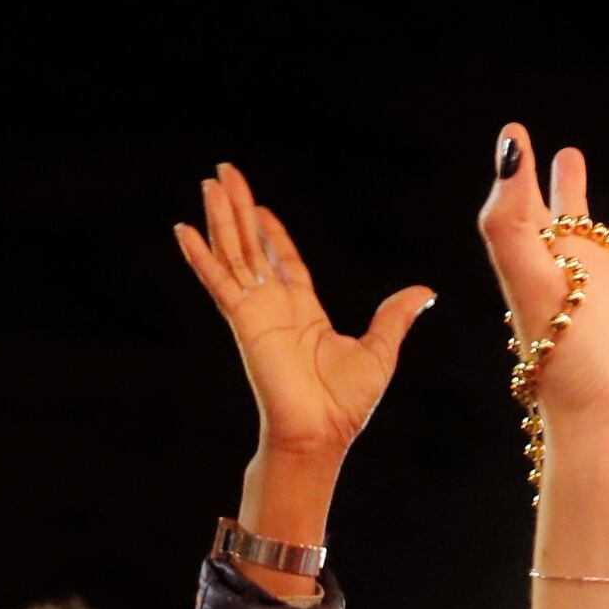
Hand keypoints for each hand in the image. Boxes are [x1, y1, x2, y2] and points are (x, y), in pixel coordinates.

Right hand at [176, 163, 435, 459]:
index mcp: (303, 311)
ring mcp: (255, 311)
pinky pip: (217, 281)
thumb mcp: (380, 349)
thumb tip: (425, 292)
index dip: (271, 233)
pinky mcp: (242, 320)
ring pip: (233, 253)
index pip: (283, 261)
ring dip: (220, 219)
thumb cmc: (345, 403)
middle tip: (223, 175)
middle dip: (238, 211)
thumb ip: (394, 316)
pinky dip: (200, 256)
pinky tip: (183, 230)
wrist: (319, 433)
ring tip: (208, 184)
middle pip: (252, 246)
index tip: (258, 207)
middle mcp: (274, 306)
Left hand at [478, 126, 608, 477]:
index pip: (533, 213)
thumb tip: (509, 144)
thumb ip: (510, 216)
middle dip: (573, 191)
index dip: (524, 178)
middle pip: (581, 225)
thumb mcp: (529, 282)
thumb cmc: (568, 365)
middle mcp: (595, 279)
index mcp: (555, 268)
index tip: (520, 136)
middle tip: (570, 156)